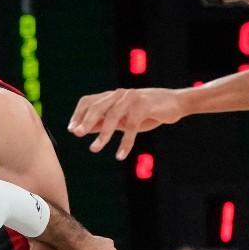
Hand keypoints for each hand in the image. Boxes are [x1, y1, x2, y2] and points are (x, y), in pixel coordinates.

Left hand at [68, 88, 186, 158]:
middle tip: (77, 134)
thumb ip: (105, 122)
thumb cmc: (148, 112)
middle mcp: (120, 95)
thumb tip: (83, 129)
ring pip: (113, 115)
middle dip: (86, 121)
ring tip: (94, 148)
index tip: (72, 130)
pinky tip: (120, 155)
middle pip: (97, 106)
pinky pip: (132, 126)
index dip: (78, 114)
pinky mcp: (145, 105)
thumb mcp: (123, 118)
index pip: (89, 101)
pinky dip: (125, 142)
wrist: (176, 103)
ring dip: (103, 134)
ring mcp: (132, 98)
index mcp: (113, 96)